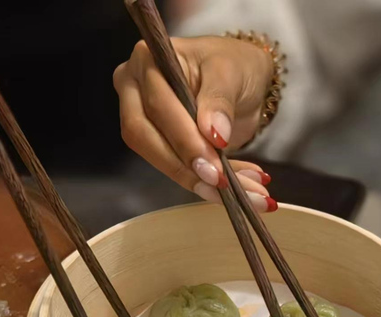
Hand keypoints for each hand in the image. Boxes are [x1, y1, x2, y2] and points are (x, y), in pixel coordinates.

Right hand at [114, 36, 276, 211]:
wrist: (244, 78)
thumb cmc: (234, 64)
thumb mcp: (231, 72)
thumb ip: (220, 100)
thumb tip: (214, 134)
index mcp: (147, 60)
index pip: (157, 107)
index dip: (183, 139)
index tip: (214, 163)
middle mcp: (135, 89)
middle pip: (144, 136)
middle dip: (183, 165)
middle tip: (219, 182)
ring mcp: (143, 117)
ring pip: (156, 157)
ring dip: (197, 180)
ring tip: (236, 193)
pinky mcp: (159, 142)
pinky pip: (174, 167)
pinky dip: (206, 182)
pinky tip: (235, 190)